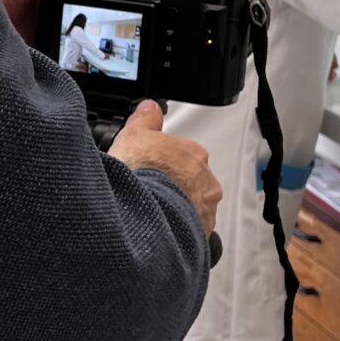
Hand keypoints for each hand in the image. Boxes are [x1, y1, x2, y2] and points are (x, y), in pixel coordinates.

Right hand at [107, 99, 221, 234]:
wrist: (143, 215)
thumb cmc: (141, 176)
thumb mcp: (133, 136)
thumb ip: (145, 119)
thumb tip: (150, 108)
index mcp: (194, 154)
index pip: (183, 155)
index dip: (164, 161)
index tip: (151, 168)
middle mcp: (206, 180)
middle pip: (192, 180)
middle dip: (175, 185)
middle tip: (151, 190)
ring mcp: (205, 208)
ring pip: (194, 205)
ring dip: (178, 207)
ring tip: (154, 211)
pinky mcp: (201, 232)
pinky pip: (191, 228)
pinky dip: (179, 228)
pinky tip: (162, 227)